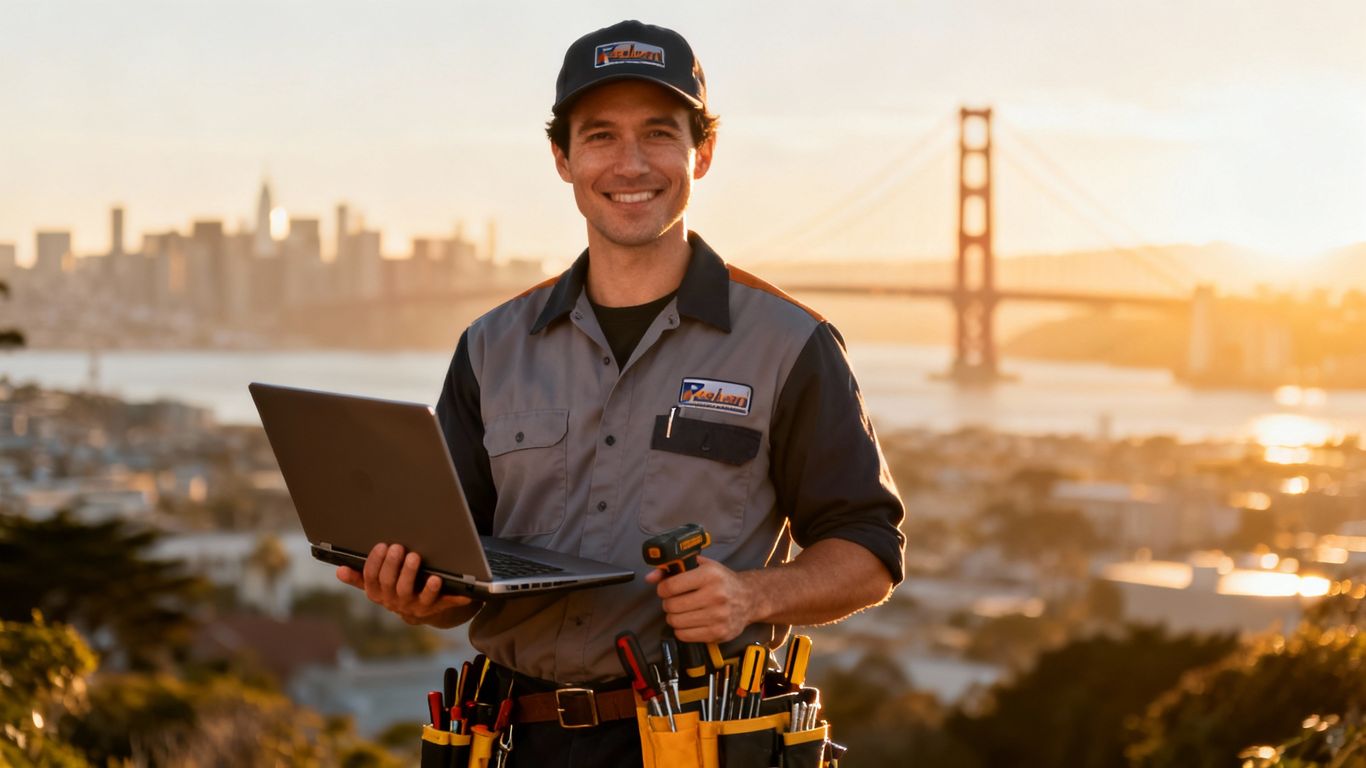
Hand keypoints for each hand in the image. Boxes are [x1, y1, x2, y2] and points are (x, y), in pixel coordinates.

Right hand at [335, 543, 479, 628]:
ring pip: (406, 590)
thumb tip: (339, 570)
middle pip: (388, 582)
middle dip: (392, 564)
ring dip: (409, 573)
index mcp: (377, 593)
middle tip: (397, 547)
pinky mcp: (431, 607)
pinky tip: (436, 578)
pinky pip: (432, 600)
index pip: (371, 578)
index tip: (381, 545)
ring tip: (414, 557)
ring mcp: (411, 605)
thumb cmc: (397, 589)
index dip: (374, 562)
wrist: (423, 611)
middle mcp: (392, 601)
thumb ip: (360, 577)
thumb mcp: (378, 585)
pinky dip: (433, 589)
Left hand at [645, 556, 758, 642]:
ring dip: (674, 617)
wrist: (750, 598)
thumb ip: (674, 568)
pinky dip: (682, 630)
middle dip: (668, 604)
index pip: (670, 587)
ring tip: (683, 611)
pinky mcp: (718, 633)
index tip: (666, 590)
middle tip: (675, 601)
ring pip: (676, 622)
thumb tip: (650, 577)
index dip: (662, 589)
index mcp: (709, 575)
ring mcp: (718, 616)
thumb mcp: (702, 566)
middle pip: (671, 606)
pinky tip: (690, 622)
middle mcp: (715, 595)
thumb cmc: (723, 581)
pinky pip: (685, 636)